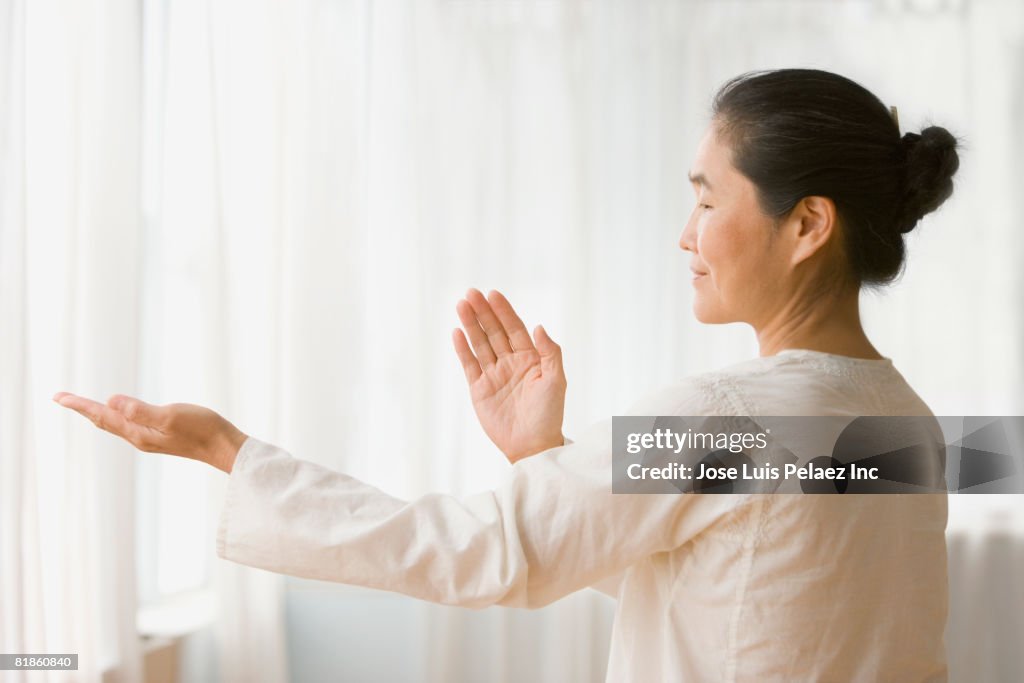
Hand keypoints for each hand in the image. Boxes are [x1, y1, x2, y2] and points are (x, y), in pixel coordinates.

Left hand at [52, 392, 247, 472]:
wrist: (223, 447)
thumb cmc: (202, 429)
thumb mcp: (171, 415)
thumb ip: (140, 410)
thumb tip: (111, 401)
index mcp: (139, 432)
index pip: (102, 415)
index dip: (80, 405)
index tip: (58, 396)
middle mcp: (140, 437)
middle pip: (104, 421)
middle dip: (83, 409)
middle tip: (62, 398)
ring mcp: (150, 438)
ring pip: (115, 425)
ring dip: (97, 414)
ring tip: (83, 406)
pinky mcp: (161, 436)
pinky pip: (128, 426)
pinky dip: (115, 417)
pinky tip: (119, 415)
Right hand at [453, 289, 566, 462]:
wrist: (532, 445)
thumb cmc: (549, 414)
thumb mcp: (557, 380)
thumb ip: (550, 352)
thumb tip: (538, 326)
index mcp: (530, 358)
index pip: (514, 328)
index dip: (504, 311)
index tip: (493, 294)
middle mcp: (510, 362)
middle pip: (494, 332)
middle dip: (483, 312)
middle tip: (470, 293)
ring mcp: (494, 375)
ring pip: (480, 344)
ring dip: (470, 325)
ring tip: (461, 305)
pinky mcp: (479, 389)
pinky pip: (469, 364)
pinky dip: (463, 349)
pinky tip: (457, 332)